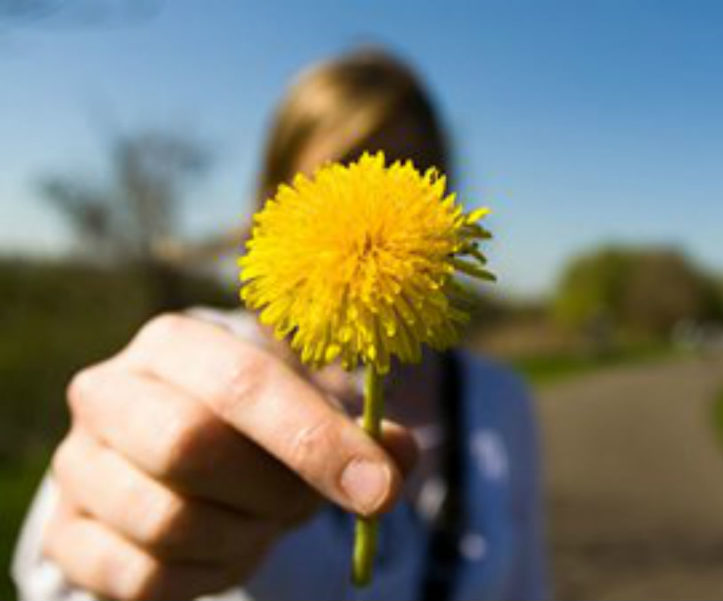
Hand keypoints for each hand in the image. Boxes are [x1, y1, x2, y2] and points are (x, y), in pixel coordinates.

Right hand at [44, 314, 417, 600]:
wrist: (168, 459)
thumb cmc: (252, 428)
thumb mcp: (309, 410)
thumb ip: (361, 430)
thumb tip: (401, 454)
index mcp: (175, 344)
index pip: (243, 383)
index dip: (316, 440)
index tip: (378, 488)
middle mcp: (109, 392)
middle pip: (189, 446)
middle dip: (273, 490)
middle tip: (306, 506)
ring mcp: (78, 465)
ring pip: (167, 520)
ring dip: (243, 536)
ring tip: (264, 522)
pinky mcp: (66, 534)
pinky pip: (143, 578)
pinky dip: (207, 575)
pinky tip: (227, 550)